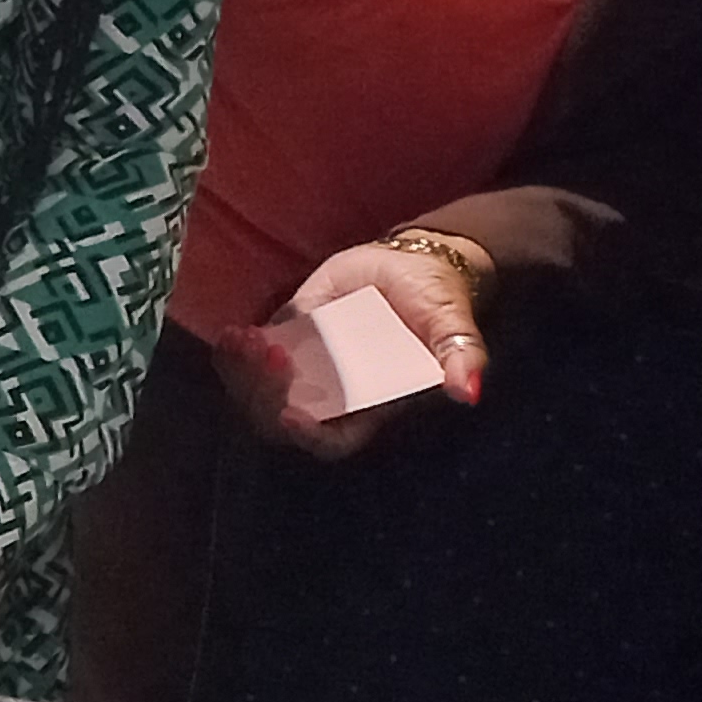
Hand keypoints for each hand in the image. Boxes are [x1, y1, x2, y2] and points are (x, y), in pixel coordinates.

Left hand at [209, 235, 486, 458]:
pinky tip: (234, 334)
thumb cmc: (436, 299)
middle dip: (266, 395)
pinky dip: (234, 352)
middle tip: (273, 355)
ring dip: (243, 373)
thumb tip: (467, 392)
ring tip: (247, 339)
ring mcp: (304, 365)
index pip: (334, 440)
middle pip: (282, 418)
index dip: (311, 437)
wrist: (409, 261)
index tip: (293, 414)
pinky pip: (249, 356)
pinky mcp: (287, 336)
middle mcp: (332, 392)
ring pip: (257, 391)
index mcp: (371, 402)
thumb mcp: (452, 324)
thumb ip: (461, 356)